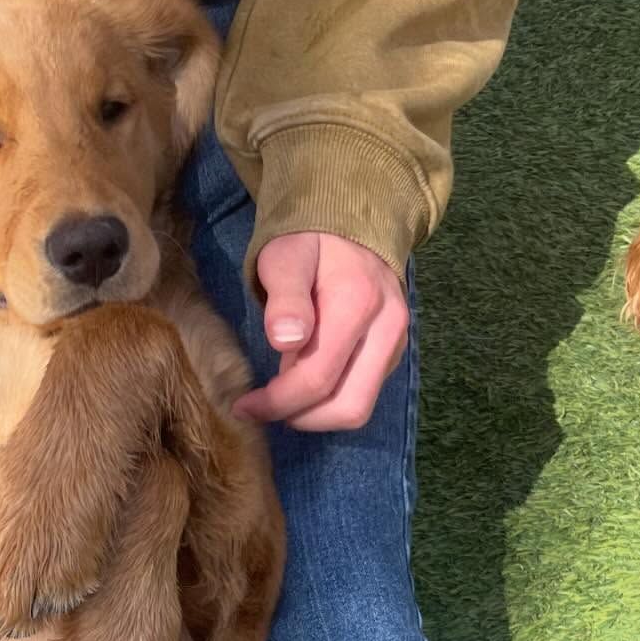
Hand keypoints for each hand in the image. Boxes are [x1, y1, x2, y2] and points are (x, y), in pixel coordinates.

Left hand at [233, 232, 408, 430]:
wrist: (351, 223)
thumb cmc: (309, 240)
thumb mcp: (285, 257)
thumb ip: (285, 297)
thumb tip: (285, 340)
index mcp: (358, 304)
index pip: (318, 379)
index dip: (277, 403)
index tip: (244, 406)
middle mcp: (387, 329)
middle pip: (349, 408)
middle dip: (301, 417)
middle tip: (265, 405)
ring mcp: (395, 343)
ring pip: (359, 407)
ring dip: (316, 412)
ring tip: (284, 387)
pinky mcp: (393, 352)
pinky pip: (364, 393)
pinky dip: (331, 399)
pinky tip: (305, 376)